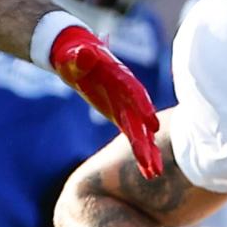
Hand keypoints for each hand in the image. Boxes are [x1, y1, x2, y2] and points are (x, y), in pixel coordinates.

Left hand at [49, 26, 161, 177]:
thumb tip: (84, 53)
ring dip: (147, 152)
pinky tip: (149, 172)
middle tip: (152, 161)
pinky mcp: (120, 115)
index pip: (132, 92)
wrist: (77, 56)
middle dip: (145, 140)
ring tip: (154, 173)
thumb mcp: (72, 55)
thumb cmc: (73, 55)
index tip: (151, 124)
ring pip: (139, 131)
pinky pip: (133, 135)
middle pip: (139, 119)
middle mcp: (127, 94)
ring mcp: (125, 106)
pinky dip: (141, 151)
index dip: (142, 106)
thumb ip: (79, 56)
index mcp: (118, 76)